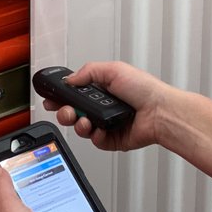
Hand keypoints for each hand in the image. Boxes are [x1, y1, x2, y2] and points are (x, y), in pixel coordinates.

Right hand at [46, 61, 171, 152]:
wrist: (160, 111)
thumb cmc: (145, 89)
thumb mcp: (114, 69)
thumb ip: (88, 72)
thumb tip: (70, 79)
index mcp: (102, 90)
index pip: (74, 94)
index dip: (61, 97)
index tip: (51, 98)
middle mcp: (103, 107)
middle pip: (73, 112)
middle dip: (64, 112)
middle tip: (66, 111)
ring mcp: (107, 124)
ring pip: (81, 128)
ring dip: (78, 124)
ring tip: (85, 120)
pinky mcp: (113, 140)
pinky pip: (95, 141)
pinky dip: (95, 136)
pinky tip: (100, 130)